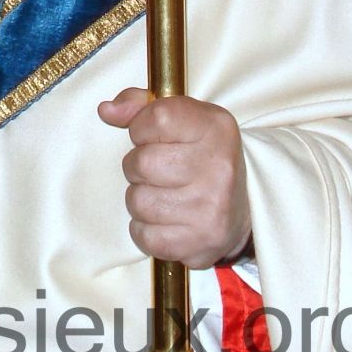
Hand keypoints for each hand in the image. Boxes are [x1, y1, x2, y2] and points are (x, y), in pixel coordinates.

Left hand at [98, 88, 250, 268]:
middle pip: (141, 163)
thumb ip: (141, 106)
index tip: (152, 136)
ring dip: (141, 198)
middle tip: (158, 170)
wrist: (245, 208)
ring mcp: (210, 210)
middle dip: (138, 166)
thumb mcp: (183, 118)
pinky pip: (144, 236)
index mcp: (215, 128)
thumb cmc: (202, 155)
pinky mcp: (200, 245)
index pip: (155, 118)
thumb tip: (106, 110)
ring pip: (137, 201)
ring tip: (163, 194)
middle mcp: (218, 168)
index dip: (141, 127)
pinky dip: (145, 229)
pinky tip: (165, 219)